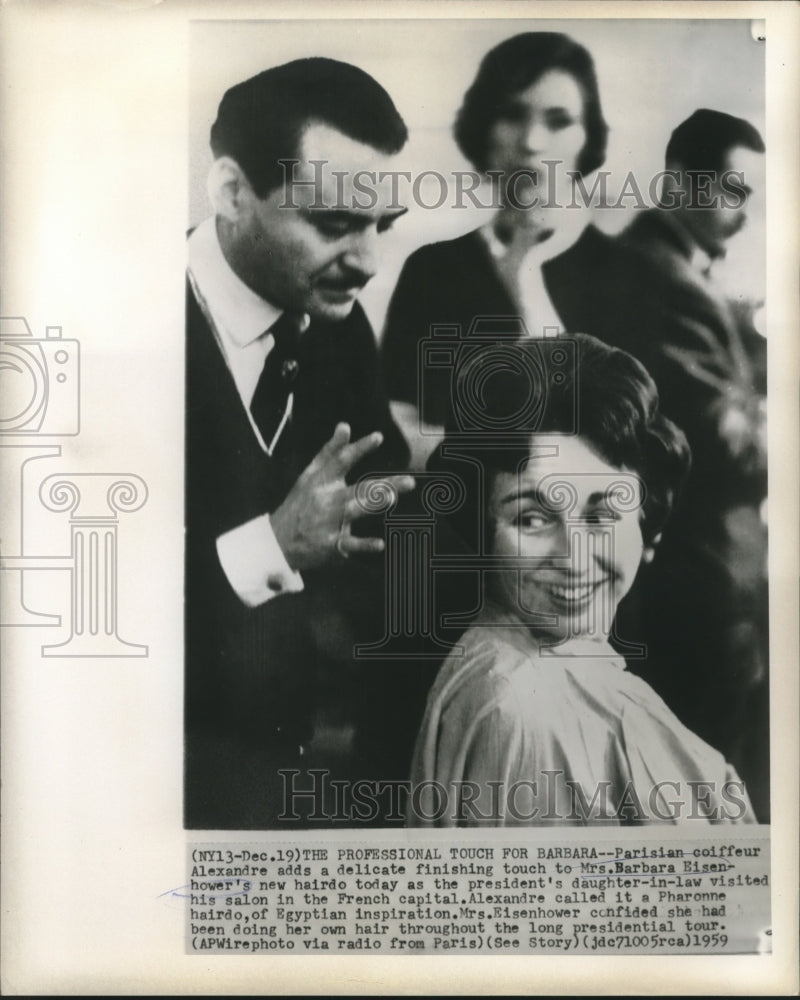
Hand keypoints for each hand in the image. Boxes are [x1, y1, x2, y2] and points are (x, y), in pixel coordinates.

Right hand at [271, 422, 414, 571]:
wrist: (278, 542)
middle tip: (409, 482)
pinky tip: (380, 544)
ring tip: (391, 498)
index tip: (379, 437)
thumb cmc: (300, 504)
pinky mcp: (331, 545)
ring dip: (373, 505)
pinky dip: (364, 545)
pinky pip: (350, 544)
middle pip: (358, 489)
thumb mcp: (309, 476)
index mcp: (322, 481)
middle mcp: (327, 499)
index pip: (341, 460)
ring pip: (355, 511)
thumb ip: (330, 452)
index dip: (359, 448)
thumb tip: (345, 425)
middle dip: (383, 485)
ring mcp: (329, 522)